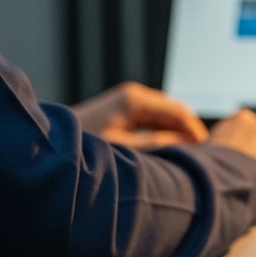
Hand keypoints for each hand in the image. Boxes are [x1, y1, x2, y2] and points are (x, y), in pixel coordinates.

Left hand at [71, 82, 207, 148]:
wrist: (45, 141)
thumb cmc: (81, 146)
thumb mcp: (123, 150)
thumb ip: (157, 146)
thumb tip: (186, 146)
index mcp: (136, 100)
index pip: (181, 112)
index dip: (197, 134)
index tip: (210, 156)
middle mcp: (134, 96)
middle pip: (176, 112)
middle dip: (189, 134)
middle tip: (202, 160)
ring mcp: (127, 101)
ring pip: (165, 117)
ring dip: (177, 135)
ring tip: (185, 160)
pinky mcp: (121, 110)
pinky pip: (153, 121)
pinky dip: (163, 134)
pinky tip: (166, 153)